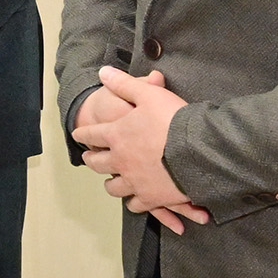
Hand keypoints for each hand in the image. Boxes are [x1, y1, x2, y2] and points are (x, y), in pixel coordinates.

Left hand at [77, 66, 209, 231]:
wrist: (200, 151)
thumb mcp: (149, 94)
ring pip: (114, 188)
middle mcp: (120, 160)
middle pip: (97, 164)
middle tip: (90, 159)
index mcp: (116, 135)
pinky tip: (136, 202)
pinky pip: (137, 205)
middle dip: (92, 160)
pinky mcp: (152, 198)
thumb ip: (124, 84)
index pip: (91, 134)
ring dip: (111, 184)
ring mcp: (134, 182)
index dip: (83, 133)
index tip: (78, 134)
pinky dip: (135, 204)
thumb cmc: (174, 120)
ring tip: (111, 182)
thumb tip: (103, 71)